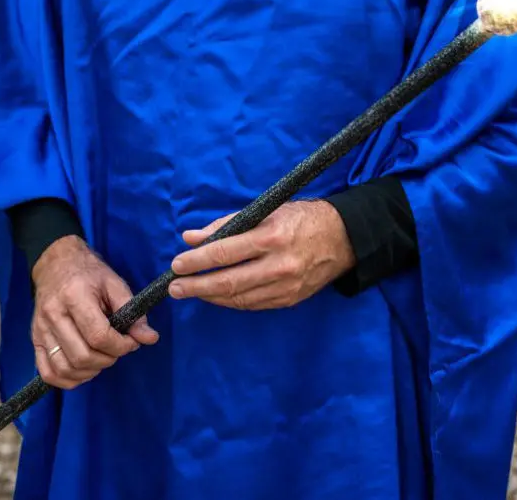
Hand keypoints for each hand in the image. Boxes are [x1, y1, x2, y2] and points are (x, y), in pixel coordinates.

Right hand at [31, 235, 158, 389]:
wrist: (56, 262)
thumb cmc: (88, 273)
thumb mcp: (114, 283)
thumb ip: (132, 312)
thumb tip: (150, 338)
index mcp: (74, 295)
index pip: (98, 335)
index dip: (120, 346)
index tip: (131, 341)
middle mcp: (53, 314)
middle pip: (82, 356)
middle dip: (108, 359)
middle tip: (118, 348)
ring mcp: (41, 329)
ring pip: (66, 368)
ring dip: (90, 371)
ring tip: (103, 357)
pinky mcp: (35, 339)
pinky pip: (49, 372)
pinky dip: (68, 379)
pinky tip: (84, 369)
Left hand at [168, 200, 355, 310]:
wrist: (342, 239)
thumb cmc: (300, 218)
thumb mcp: (266, 210)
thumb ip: (227, 224)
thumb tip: (191, 237)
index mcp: (272, 236)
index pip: (225, 253)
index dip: (197, 261)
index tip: (176, 264)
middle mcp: (279, 265)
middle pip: (228, 282)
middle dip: (196, 286)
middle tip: (174, 288)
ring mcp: (285, 287)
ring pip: (238, 298)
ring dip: (210, 296)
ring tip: (190, 291)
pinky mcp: (289, 300)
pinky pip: (252, 304)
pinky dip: (231, 301)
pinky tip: (216, 295)